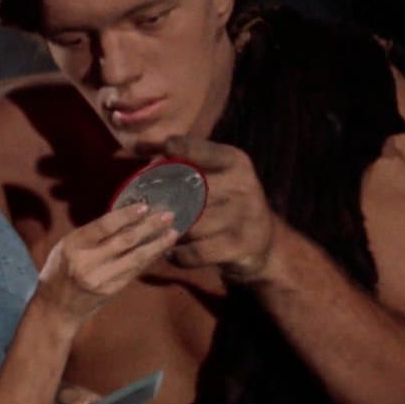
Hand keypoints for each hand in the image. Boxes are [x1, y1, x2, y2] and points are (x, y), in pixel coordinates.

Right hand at [35, 203, 177, 324]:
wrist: (55, 309)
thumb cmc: (59, 272)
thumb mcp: (66, 247)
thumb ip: (91, 235)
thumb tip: (124, 218)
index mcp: (73, 246)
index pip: (103, 226)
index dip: (126, 215)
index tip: (145, 207)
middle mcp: (87, 262)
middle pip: (124, 241)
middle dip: (149, 227)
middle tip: (168, 215)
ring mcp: (101, 279)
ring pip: (135, 258)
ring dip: (156, 245)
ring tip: (172, 233)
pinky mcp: (111, 290)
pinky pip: (135, 271)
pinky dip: (149, 259)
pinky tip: (160, 250)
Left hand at [158, 136, 278, 283]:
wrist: (263, 245)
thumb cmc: (224, 206)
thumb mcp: (213, 178)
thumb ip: (182, 164)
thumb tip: (142, 151)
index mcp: (233, 160)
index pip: (194, 149)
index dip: (169, 152)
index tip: (150, 161)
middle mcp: (243, 183)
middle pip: (186, 191)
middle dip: (161, 202)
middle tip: (145, 211)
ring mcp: (245, 215)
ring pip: (189, 225)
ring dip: (168, 233)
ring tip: (158, 234)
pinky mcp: (241, 245)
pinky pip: (196, 252)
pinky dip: (178, 255)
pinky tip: (172, 252)